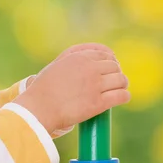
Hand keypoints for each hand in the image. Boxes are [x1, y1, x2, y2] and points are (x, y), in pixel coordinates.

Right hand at [15, 48, 129, 132]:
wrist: (38, 108)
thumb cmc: (43, 89)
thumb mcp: (56, 66)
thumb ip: (72, 60)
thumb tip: (89, 61)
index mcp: (79, 58)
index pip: (105, 54)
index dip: (110, 62)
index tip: (109, 69)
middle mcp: (89, 69)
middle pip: (115, 67)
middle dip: (115, 73)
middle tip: (113, 82)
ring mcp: (95, 86)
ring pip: (121, 80)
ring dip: (122, 85)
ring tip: (119, 90)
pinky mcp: (98, 103)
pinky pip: (121, 96)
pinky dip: (124, 96)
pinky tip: (122, 98)